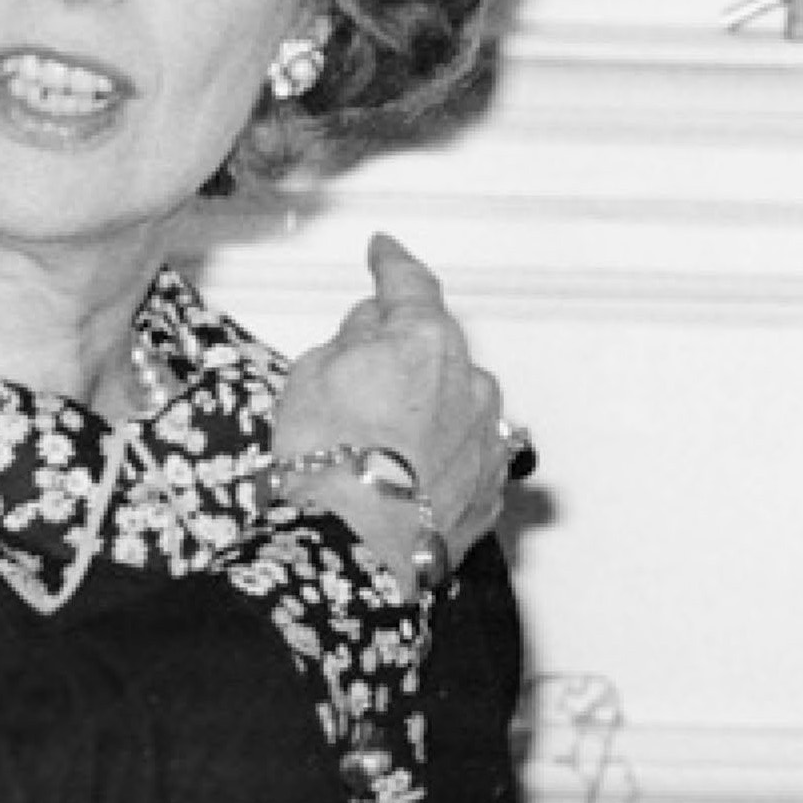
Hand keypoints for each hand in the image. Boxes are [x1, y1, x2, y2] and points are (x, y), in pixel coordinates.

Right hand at [271, 236, 512, 569]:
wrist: (352, 549)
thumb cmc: (327, 464)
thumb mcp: (311, 374)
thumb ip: (352, 338)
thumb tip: (369, 328)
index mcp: (428, 340)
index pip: (411, 284)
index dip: (392, 264)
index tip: (386, 253)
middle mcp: (472, 382)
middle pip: (435, 349)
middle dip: (400, 357)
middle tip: (350, 387)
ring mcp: (487, 437)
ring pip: (454, 403)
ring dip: (423, 411)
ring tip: (370, 449)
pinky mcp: (490, 488)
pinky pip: (464, 454)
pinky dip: (437, 458)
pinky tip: (401, 478)